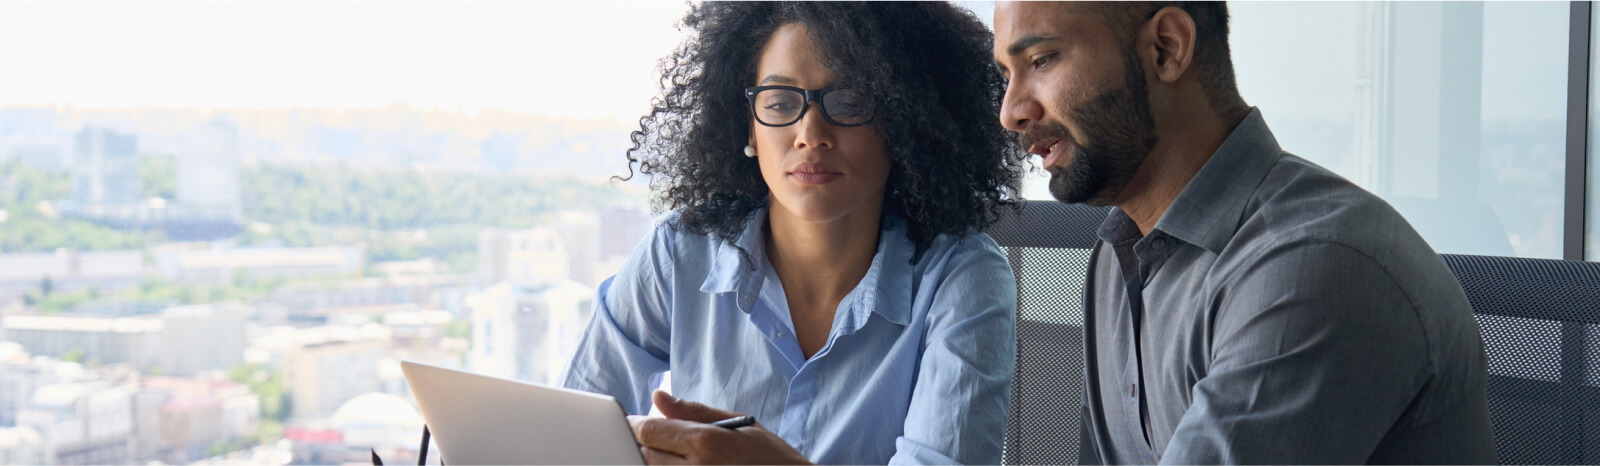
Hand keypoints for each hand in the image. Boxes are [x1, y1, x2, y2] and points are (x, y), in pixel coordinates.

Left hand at [627, 391, 810, 464]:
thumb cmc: (770, 457)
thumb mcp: (738, 425)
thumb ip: (693, 411)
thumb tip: (658, 397)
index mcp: (705, 442)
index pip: (648, 430)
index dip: (636, 425)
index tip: (635, 423)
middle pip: (642, 454)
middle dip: (643, 445)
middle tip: (658, 441)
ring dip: (653, 462)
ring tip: (672, 455)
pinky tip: (680, 465)